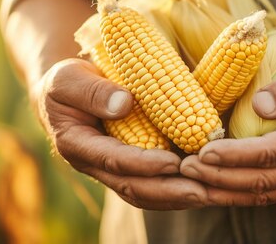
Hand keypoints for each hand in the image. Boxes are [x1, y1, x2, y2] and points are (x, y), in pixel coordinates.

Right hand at [32, 58, 209, 209]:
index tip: (173, 162)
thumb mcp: (69, 77)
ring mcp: (111, 170)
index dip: (143, 164)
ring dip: (176, 197)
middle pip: (132, 187)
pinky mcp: (128, 168)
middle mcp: (94, 165)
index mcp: (76, 144)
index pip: (112, 160)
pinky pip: (152, 186)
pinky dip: (175, 190)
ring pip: (144, 194)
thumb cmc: (67, 81)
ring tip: (208, 195)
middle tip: (201, 192)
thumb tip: (125, 104)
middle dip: (168, 192)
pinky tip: (202, 187)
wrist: (67, 93)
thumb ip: (92, 91)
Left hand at [180, 61, 275, 205]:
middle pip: (259, 182)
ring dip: (223, 191)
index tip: (203, 151)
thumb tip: (258, 105)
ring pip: (260, 194)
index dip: (234, 155)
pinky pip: (265, 192)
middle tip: (184, 166)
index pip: (269, 155)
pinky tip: (213, 185)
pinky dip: (236, 192)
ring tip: (190, 181)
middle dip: (218, 178)